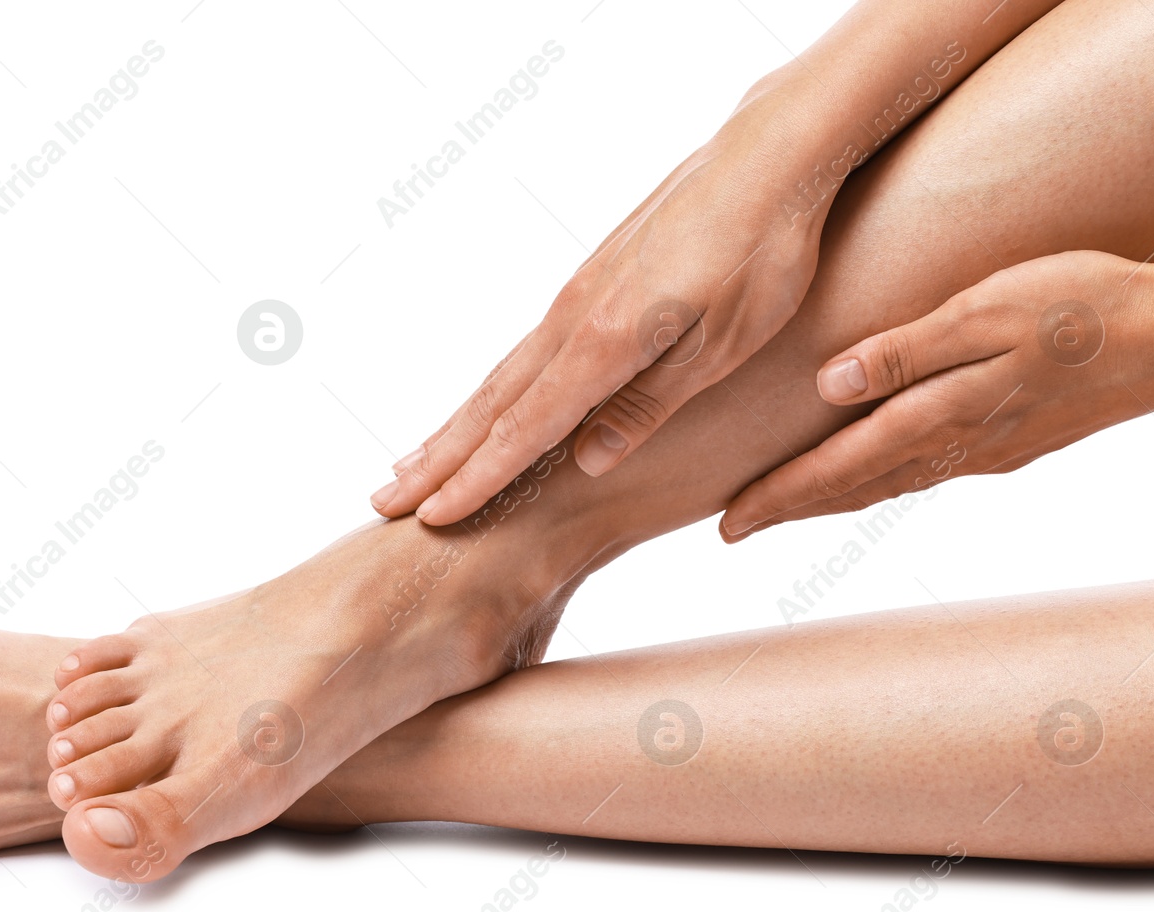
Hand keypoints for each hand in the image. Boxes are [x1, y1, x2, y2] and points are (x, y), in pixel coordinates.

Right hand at [372, 96, 827, 525]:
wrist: (770, 153)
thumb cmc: (763, 252)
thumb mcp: (726, 344)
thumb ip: (651, 402)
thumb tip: (586, 459)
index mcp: (605, 341)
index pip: (526, 428)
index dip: (478, 479)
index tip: (431, 517)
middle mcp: (575, 316)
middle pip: (492, 403)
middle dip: (438, 458)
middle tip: (383, 501)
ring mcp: (580, 293)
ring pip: (503, 374)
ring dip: (455, 425)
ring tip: (412, 462)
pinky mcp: (597, 277)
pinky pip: (529, 349)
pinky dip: (495, 390)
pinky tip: (488, 405)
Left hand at [719, 249, 1153, 541]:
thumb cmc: (1083, 307)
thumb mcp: (986, 309)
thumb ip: (906, 349)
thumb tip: (830, 383)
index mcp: (940, 417)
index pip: (836, 468)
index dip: (778, 498)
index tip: (727, 524)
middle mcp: (957, 448)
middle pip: (854, 488)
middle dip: (791, 509)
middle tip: (734, 528)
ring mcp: (990, 451)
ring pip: (891, 484)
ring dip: (834, 499)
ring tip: (788, 506)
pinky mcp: (1016, 442)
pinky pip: (929, 472)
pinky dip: (884, 481)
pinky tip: (877, 474)